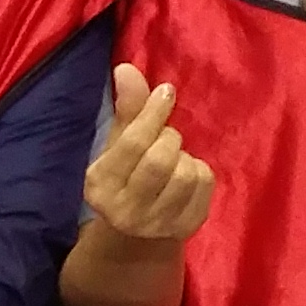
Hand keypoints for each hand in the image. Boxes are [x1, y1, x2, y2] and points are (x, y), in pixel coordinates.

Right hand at [84, 66, 216, 241]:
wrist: (138, 236)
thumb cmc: (127, 177)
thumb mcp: (118, 145)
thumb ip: (126, 109)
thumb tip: (126, 69)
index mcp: (100, 185)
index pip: (133, 142)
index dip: (153, 112)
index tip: (166, 92)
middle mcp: (125, 210)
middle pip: (161, 160)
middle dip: (169, 138)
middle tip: (166, 138)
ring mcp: (157, 224)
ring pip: (186, 173)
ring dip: (185, 157)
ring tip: (174, 160)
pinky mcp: (186, 227)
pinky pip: (205, 184)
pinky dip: (200, 171)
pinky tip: (186, 176)